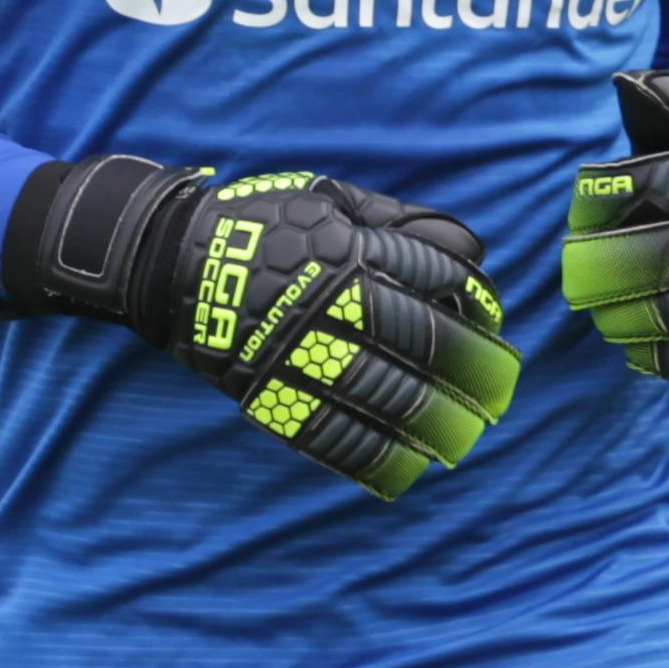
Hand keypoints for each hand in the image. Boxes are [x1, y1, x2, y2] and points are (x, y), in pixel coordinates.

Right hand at [2, 156, 520, 497]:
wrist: (167, 260)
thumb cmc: (260, 223)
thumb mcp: (327, 198)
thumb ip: (396, 220)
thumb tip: (468, 250)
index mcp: (346, 244)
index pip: (430, 272)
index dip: (473, 299)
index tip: (494, 323)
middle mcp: (327, 297)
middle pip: (417, 337)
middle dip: (468, 367)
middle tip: (501, 390)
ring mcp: (296, 349)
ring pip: (380, 390)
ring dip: (431, 420)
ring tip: (466, 438)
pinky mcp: (267, 390)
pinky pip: (326, 432)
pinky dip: (370, 456)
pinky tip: (406, 469)